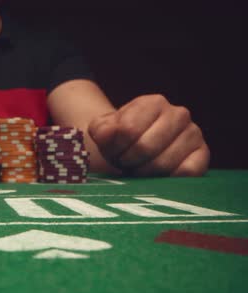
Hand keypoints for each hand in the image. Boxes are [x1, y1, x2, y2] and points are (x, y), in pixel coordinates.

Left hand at [88, 94, 209, 175]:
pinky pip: (187, 172)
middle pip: (145, 147)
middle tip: (125, 163)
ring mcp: (194, 133)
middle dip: (128, 161)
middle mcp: (178, 114)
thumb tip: (108, 133)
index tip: (113, 151)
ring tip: (139, 167)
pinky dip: (167, 179)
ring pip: (163, 163)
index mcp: (153, 102)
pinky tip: (158, 175)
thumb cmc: (121, 139)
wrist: (138, 150)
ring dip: (144, 173)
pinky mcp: (203, 154)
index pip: (128, 129)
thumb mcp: (103, 130)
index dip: (115, 147)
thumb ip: (101, 129)